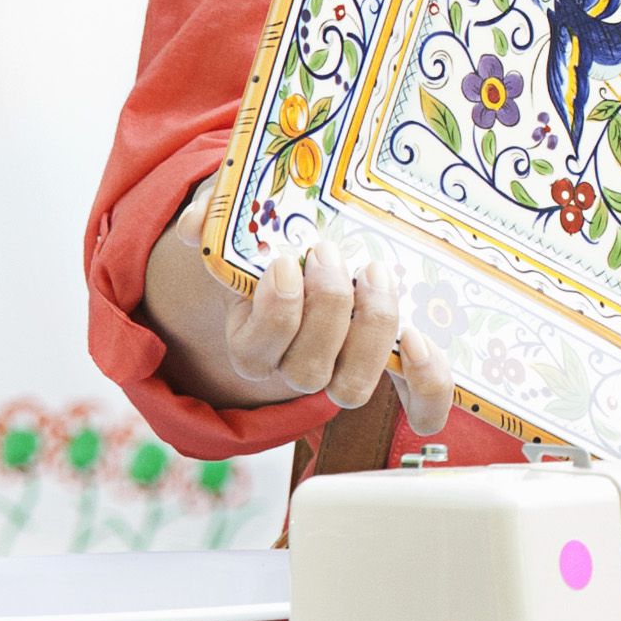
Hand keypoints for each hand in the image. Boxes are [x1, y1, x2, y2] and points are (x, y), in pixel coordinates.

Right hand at [206, 205, 460, 436]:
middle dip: (325, 309)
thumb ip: (211, 215)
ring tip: (375, 273)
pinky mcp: (394, 370)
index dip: (275, 312)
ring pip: (352, 387)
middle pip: (307, 370)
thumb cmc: (274, 240)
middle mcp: (296, 367)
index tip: (284, 263)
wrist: (312, 256)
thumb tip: (194, 225)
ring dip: (370, 331)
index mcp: (252, 343)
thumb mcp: (238, 219)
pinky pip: (417, 405)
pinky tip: (423, 341)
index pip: (257, 350)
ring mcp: (345, 374)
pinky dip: (426, 386)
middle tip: (330, 255)